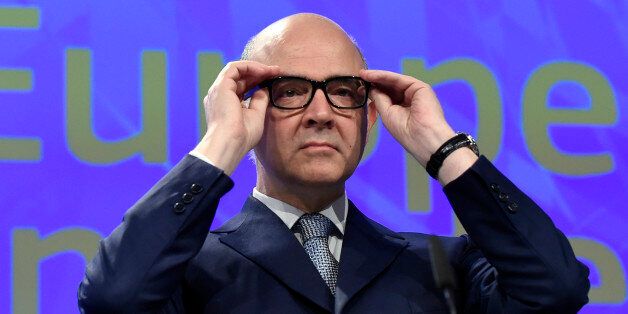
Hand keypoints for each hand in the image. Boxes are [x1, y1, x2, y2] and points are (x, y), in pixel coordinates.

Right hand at [194, 61, 279, 173]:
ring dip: (255, 68)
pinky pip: (234, 68)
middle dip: (259, 72)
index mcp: (226, 105)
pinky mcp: (221, 86)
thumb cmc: (242, 136)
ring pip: (236, 70)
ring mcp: (218, 90)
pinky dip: (249, 66)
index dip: (258, 81)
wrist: (230, 144)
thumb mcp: (256, 115)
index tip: (273, 79)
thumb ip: (259, 100)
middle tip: (276, 71)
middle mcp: (219, 96)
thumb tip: (264, 88)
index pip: (242, 88)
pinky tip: (263, 71)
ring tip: (272, 70)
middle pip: (240, 78)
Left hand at [360, 69, 476, 183]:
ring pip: (393, 81)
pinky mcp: (420, 87)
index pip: (386, 96)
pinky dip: (385, 76)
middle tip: (359, 75)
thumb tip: (371, 87)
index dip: (373, 90)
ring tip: (363, 74)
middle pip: (389, 87)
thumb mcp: (387, 113)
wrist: (423, 136)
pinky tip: (372, 75)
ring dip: (377, 77)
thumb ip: (379, 99)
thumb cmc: (404, 130)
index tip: (359, 86)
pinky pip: (399, 79)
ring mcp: (415, 93)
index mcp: (402, 109)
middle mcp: (409, 99)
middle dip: (374, 81)